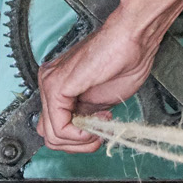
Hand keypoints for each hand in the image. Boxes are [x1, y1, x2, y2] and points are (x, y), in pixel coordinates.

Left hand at [36, 0, 182, 152]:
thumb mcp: (101, 100)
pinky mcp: (56, 86)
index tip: (101, 127)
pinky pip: (59, 127)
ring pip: (51, 136)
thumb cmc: (125, 61)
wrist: (133, 37)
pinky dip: (79, 135)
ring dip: (81, 141)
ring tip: (101, 127)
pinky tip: (95, 123)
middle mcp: (49, 83)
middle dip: (78, 144)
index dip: (80, 138)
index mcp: (60, 86)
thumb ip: (85, 116)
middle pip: (49, 135)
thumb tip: (79, 134)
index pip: (54, 128)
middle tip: (100, 134)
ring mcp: (49, 84)